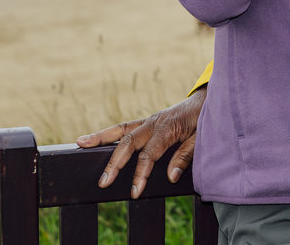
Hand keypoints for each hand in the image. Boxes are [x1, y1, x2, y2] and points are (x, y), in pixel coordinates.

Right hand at [75, 90, 204, 197]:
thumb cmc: (206, 120)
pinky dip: (109, 133)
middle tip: (103, 181)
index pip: (149, 155)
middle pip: (129, 143)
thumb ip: (186, 156)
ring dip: (100, 138)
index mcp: (168, 128)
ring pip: (121, 130)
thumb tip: (170, 176)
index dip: (141, 174)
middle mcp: (154, 122)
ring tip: (80, 143)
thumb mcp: (202, 139)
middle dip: (114, 163)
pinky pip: (125, 127)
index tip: (134, 192)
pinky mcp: (148, 121)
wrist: (210, 99)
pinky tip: (92, 138)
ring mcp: (149, 120)